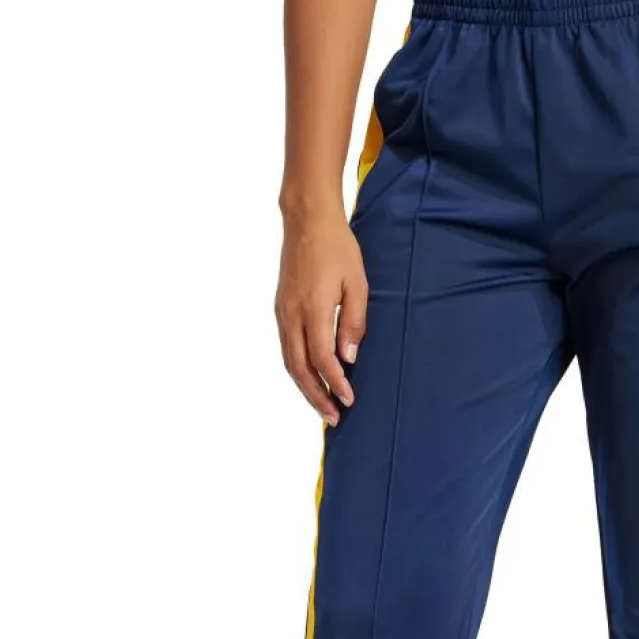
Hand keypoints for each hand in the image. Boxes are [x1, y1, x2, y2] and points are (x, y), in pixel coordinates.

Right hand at [275, 212, 367, 424]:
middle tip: (334, 418)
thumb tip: (348, 359)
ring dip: (305, 387)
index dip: (336, 383)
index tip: (349, 400)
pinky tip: (311, 378)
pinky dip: (297, 369)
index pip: (322, 358)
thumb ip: (354, 322)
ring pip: (289, 361)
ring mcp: (282, 312)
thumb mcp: (358, 283)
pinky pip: (286, 347)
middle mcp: (292, 314)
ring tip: (323, 406)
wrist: (306, 220)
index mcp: (313, 309)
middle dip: (317, 396)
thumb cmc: (338, 248)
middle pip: (300, 368)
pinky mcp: (280, 309)